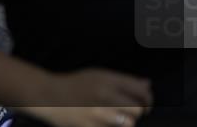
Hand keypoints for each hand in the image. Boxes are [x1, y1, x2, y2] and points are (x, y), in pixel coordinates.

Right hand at [23, 69, 152, 126]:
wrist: (48, 96)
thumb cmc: (74, 84)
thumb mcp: (97, 75)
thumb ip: (123, 80)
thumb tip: (147, 85)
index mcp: (106, 80)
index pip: (141, 91)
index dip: (148, 98)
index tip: (145, 102)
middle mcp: (104, 96)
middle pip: (138, 110)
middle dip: (137, 112)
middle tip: (130, 111)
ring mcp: (98, 113)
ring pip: (128, 123)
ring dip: (124, 121)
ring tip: (115, 117)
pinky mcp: (91, 126)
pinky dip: (111, 126)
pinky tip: (103, 121)